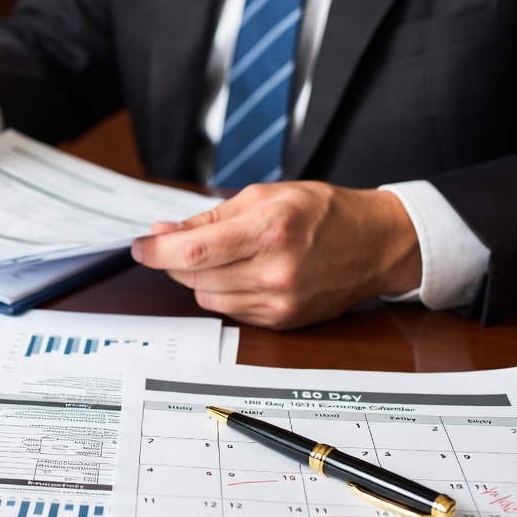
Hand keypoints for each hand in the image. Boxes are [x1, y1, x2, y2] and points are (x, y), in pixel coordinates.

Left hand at [130, 182, 422, 328]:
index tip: (139, 247)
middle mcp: (275, 271)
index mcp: (270, 231)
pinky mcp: (283, 321)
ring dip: (199, 277)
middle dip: (174, 260)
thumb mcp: (265, 195)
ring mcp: (280, 301)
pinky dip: (223, 292)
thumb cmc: (323, 212)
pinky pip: (231, 311)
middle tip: (173, 243)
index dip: (157, 251)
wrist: (376, 243)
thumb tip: (165, 232)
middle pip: (196, 276)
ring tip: (220, 255)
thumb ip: (210, 216)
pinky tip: (241, 273)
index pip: (195, 251)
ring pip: (208, 296)